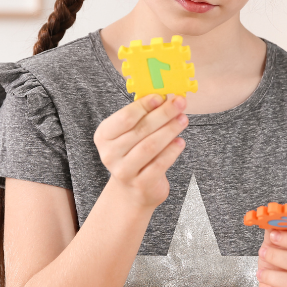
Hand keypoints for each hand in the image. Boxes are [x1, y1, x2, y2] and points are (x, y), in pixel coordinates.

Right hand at [94, 94, 187, 208]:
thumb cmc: (134, 153)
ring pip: (150, 146)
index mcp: (104, 136)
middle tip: (180, 103)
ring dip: (170, 130)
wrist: (133, 190)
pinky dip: (172, 151)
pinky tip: (180, 141)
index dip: (144, 105)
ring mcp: (124, 171)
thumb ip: (143, 117)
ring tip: (183, 119)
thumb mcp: (131, 134)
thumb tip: (166, 97)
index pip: (125, 117)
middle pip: (140, 130)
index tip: (162, 96)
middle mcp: (110, 154)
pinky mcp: (141, 184)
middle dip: (163, 114)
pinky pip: (159, 164)